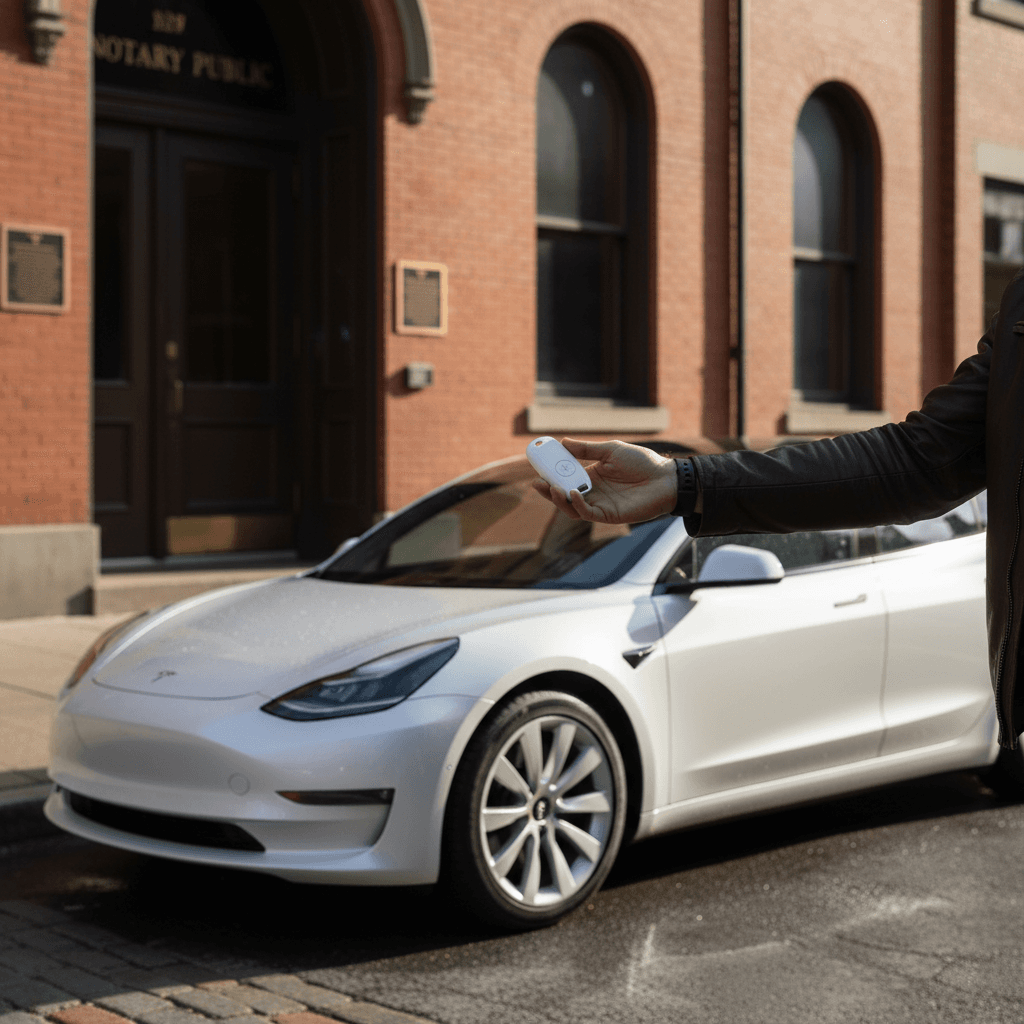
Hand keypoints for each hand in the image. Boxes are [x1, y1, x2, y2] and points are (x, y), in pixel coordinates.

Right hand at [531, 438, 678, 523]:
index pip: (566, 477)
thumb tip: (563, 442)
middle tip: (537, 481)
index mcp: (592, 476)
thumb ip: (587, 449)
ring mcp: (600, 505)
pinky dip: (577, 505)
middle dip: (549, 490)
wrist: (666, 478)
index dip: (551, 474)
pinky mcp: (609, 515)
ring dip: (559, 499)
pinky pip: (587, 513)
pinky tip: (573, 492)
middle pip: (564, 495)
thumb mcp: (611, 450)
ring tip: (552, 488)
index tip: (538, 465)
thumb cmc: (642, 462)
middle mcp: (593, 492)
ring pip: (572, 507)